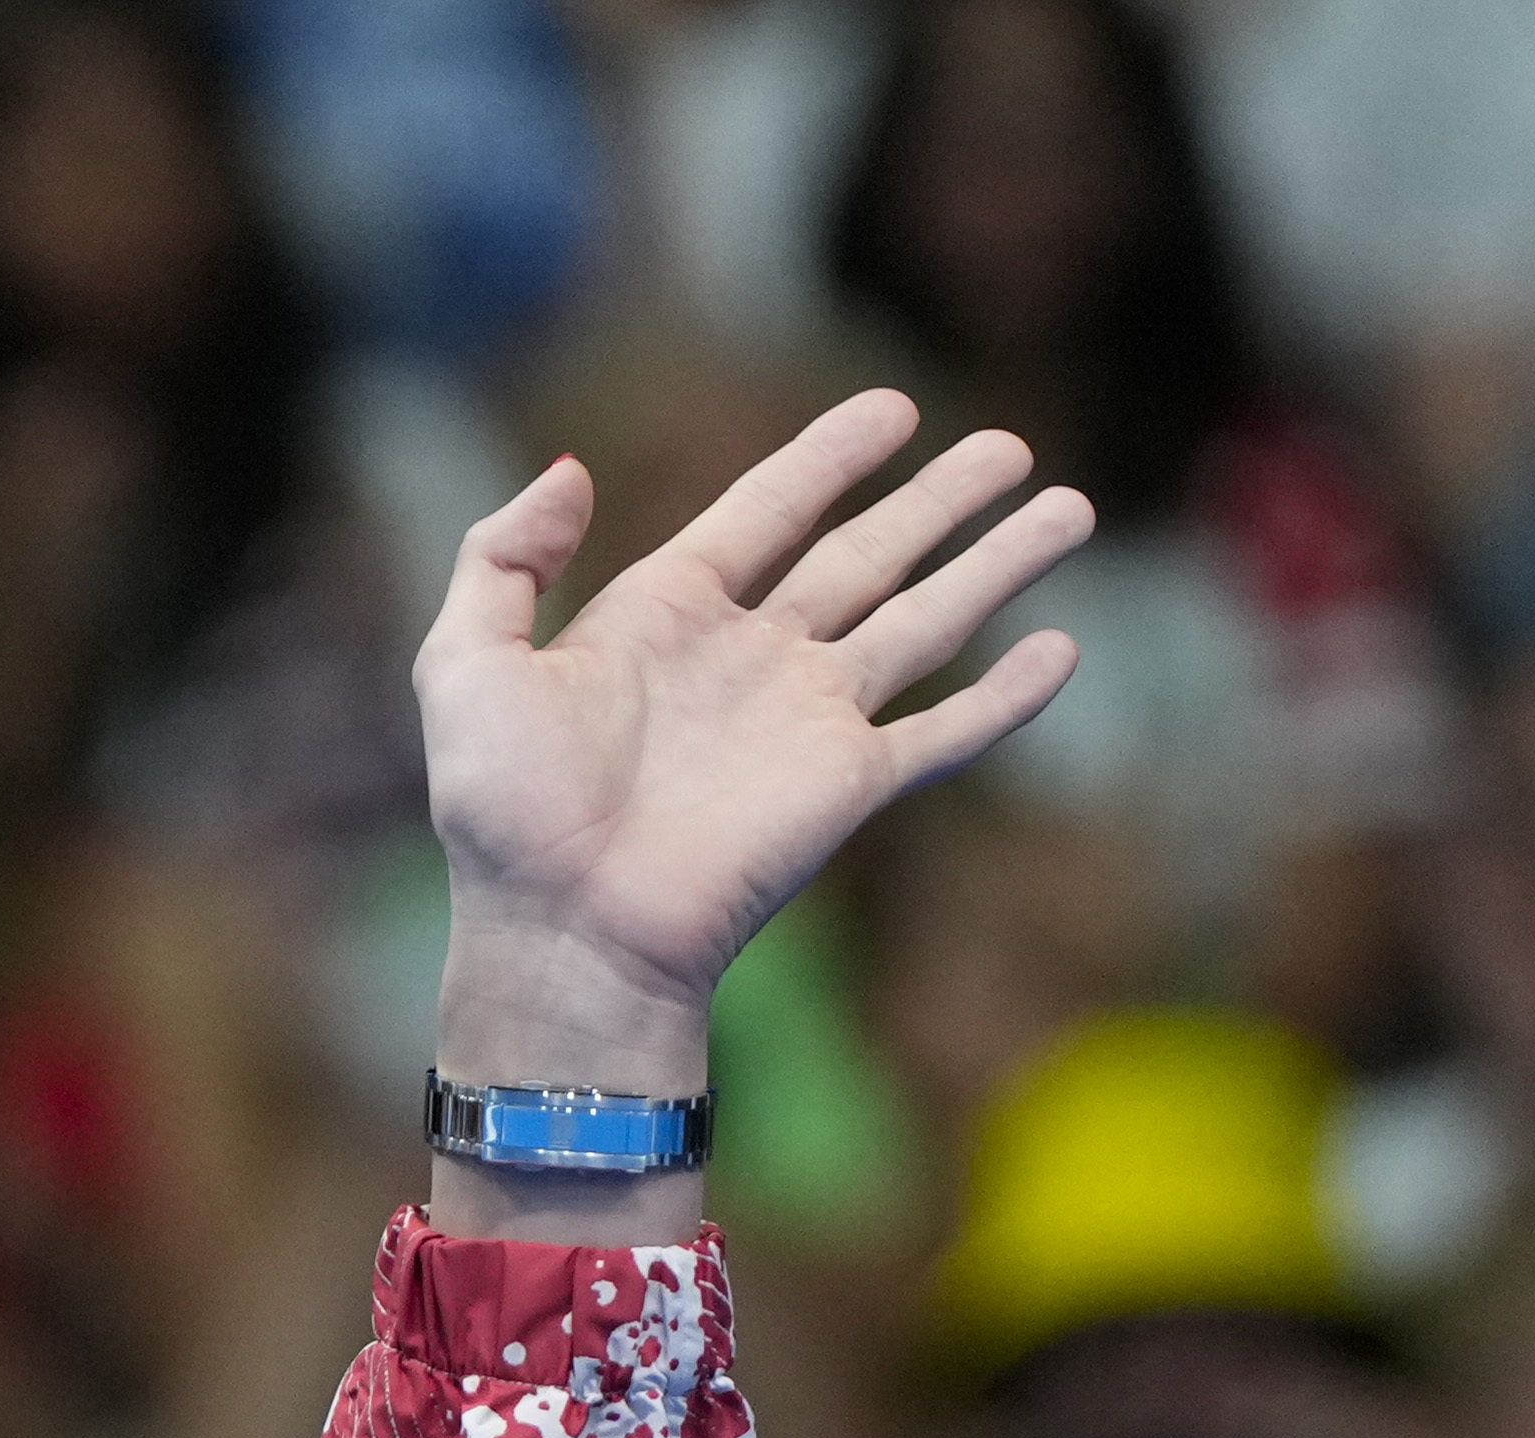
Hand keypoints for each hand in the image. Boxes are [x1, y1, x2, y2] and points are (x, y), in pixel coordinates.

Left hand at [419, 390, 1089, 1088]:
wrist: (563, 931)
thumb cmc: (503, 813)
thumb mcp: (464, 665)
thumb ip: (504, 558)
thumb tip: (573, 469)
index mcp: (667, 615)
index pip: (769, 511)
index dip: (830, 458)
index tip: (893, 409)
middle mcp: (751, 658)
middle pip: (868, 555)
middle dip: (942, 500)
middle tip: (1010, 447)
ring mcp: (807, 722)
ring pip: (926, 621)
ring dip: (998, 566)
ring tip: (1070, 508)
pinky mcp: (848, 788)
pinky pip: (944, 732)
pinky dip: (1005, 696)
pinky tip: (1063, 652)